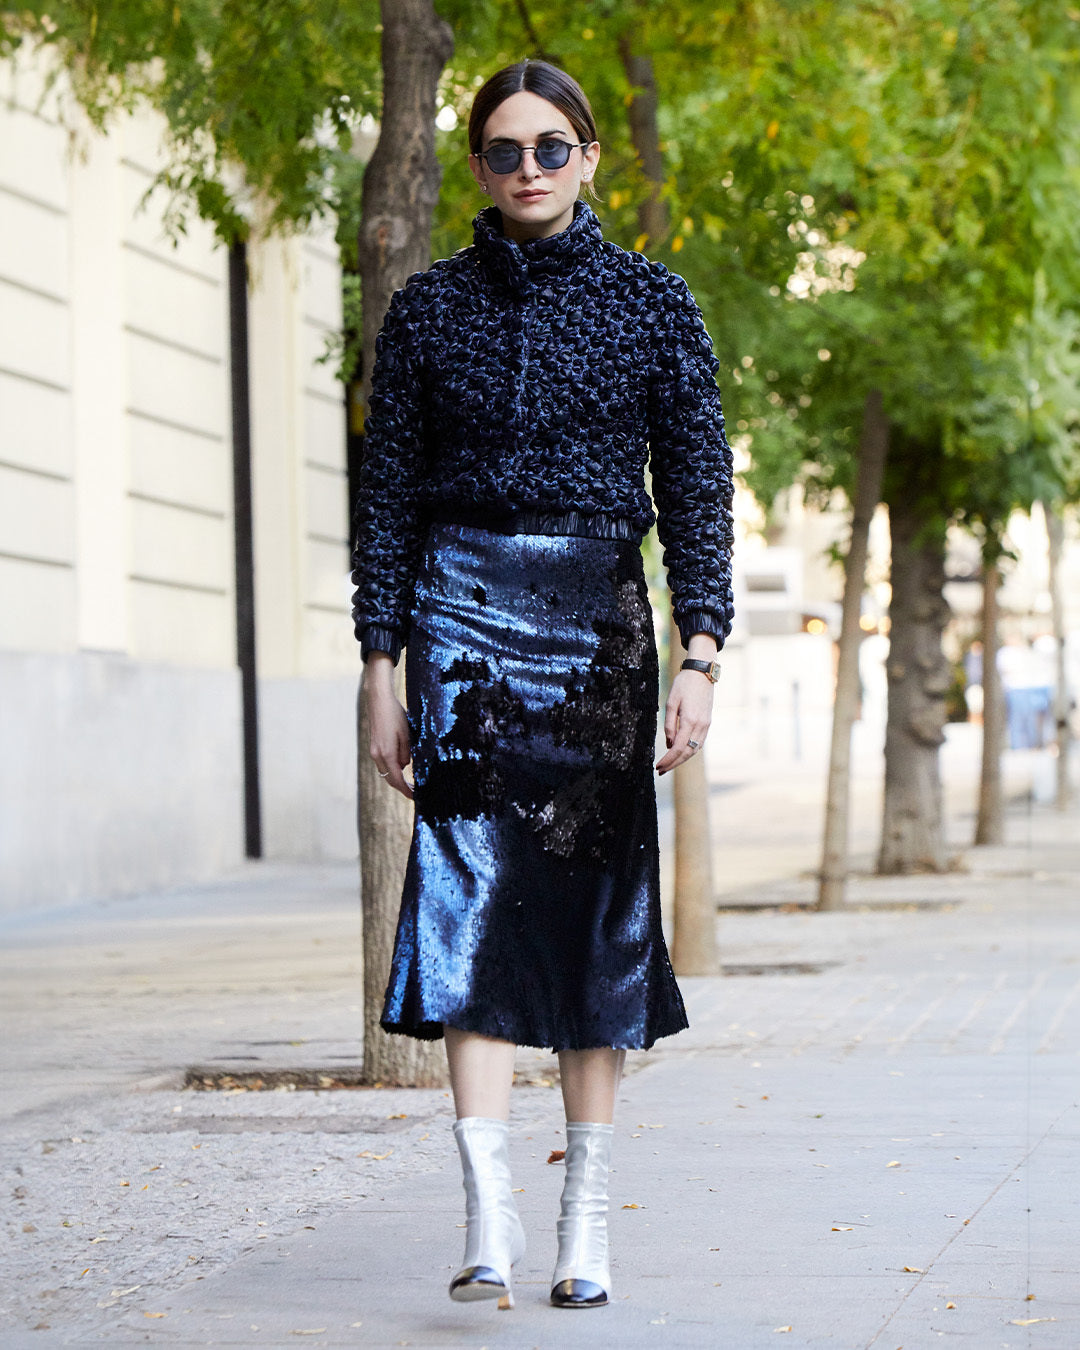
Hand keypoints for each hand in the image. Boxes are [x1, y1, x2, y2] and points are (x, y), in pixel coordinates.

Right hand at [364, 653, 412, 798]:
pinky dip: (392, 769)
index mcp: (386, 754)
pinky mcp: (374, 746)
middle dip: (402, 787)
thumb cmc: (395, 715)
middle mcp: (377, 755)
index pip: (397, 779)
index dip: (406, 790)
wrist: (379, 701)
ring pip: (386, 772)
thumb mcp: (407, 734)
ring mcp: (374, 751)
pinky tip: (402, 768)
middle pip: (389, 779)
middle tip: (415, 792)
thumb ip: (407, 753)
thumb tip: (405, 766)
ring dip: (397, 778)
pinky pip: (383, 764)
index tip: (416, 797)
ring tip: (411, 782)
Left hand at [655, 668, 713, 775]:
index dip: (668, 759)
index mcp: (690, 720)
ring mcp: (706, 725)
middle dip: (673, 764)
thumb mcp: (671, 702)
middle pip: (687, 753)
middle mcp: (700, 726)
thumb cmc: (683, 685)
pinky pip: (699, 743)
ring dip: (681, 760)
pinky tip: (680, 754)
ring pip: (694, 750)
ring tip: (669, 765)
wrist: (702, 673)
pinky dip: (689, 752)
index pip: (677, 748)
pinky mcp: (708, 723)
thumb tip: (668, 743)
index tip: (658, 766)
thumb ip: (669, 724)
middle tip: (660, 771)